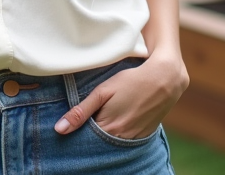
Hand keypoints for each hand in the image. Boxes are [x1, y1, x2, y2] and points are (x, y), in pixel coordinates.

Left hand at [54, 54, 188, 139]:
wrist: (164, 79)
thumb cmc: (131, 81)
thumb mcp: (103, 91)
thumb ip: (81, 111)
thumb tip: (59, 129)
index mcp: (108, 128)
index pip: (85, 140)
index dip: (77, 134)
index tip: (72, 127)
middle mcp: (121, 138)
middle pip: (98, 144)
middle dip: (90, 136)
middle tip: (88, 122)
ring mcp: (134, 139)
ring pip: (112, 143)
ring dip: (105, 136)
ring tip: (104, 118)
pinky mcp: (144, 136)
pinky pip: (126, 142)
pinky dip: (119, 135)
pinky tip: (117, 122)